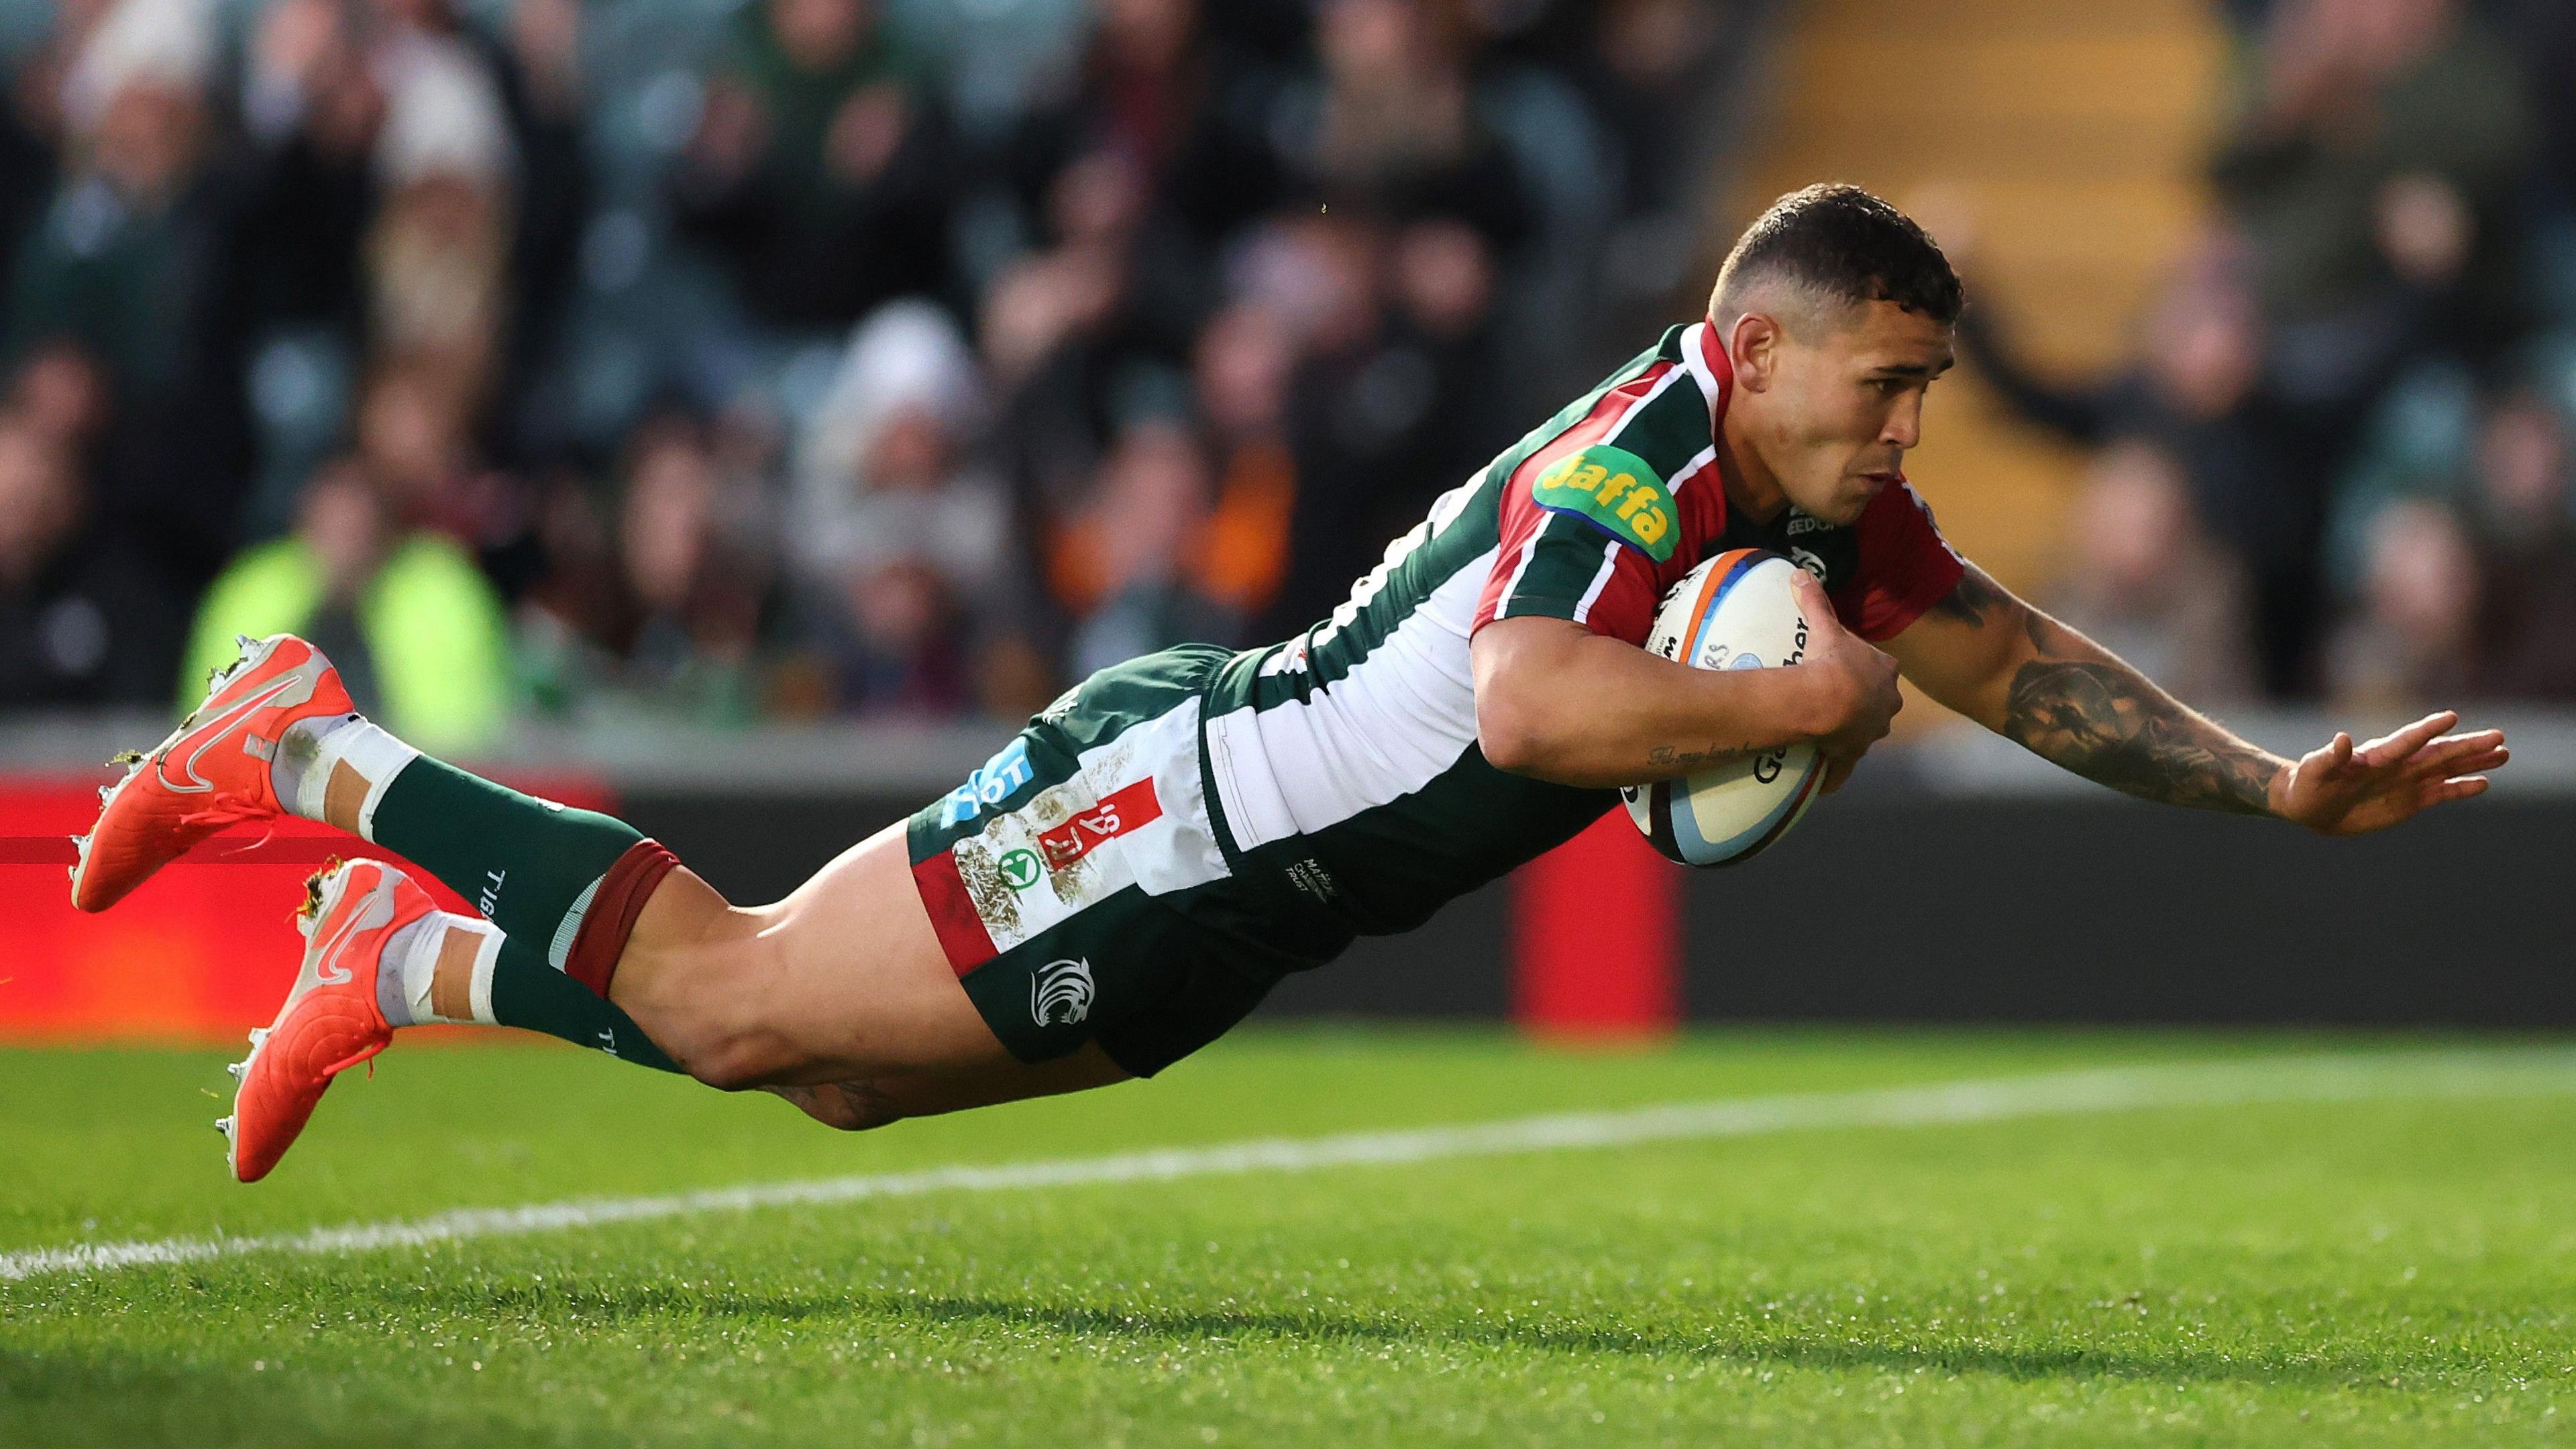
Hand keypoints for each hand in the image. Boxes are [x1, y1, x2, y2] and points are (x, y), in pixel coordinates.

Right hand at [1791, 570, 1899, 792]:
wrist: (1825, 701)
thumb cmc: (1831, 661)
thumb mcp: (1824, 626)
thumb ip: (1816, 600)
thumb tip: (1801, 571)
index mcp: (1886, 672)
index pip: (1884, 669)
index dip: (1869, 668)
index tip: (1849, 667)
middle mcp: (1887, 703)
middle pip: (1880, 701)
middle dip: (1865, 701)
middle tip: (1838, 698)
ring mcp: (1872, 731)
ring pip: (1866, 730)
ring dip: (1852, 730)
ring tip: (1829, 729)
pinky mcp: (1854, 753)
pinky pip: (1845, 765)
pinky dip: (1836, 770)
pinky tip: (1825, 775)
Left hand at [2269, 710, 2506, 835]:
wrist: (2309, 806)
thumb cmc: (2307, 784)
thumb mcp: (2313, 770)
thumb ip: (2329, 756)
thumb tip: (2342, 738)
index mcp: (2376, 755)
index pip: (2407, 740)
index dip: (2427, 729)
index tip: (2452, 718)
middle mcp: (2398, 765)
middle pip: (2438, 752)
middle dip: (2468, 745)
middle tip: (2499, 736)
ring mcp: (2407, 781)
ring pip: (2447, 769)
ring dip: (2474, 762)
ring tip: (2504, 752)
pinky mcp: (2410, 801)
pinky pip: (2441, 793)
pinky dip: (2461, 788)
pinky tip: (2484, 783)